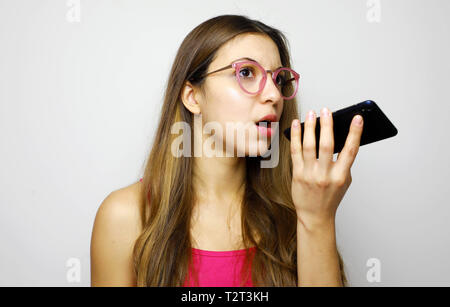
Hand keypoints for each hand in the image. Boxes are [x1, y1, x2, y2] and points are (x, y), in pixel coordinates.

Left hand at [290, 108, 363, 229]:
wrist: (315, 215)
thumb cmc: (330, 196)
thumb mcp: (343, 180)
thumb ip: (343, 161)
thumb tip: (340, 136)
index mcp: (341, 176)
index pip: (350, 151)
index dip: (355, 133)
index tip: (357, 118)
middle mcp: (325, 175)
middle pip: (327, 145)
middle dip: (327, 125)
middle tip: (326, 111)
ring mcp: (310, 174)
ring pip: (309, 146)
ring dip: (310, 127)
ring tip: (311, 113)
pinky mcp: (297, 174)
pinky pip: (295, 151)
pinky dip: (295, 136)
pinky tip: (296, 125)